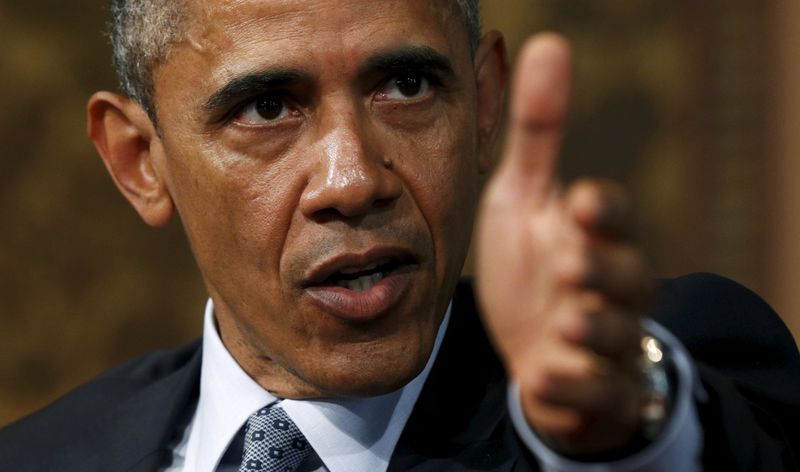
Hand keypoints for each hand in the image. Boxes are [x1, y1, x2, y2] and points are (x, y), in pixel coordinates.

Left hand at [475, 33, 654, 454]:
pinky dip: (573, 388)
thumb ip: (540, 131)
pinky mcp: (595, 388)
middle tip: (569, 264)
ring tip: (562, 325)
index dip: (602, 211)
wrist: (536, 344)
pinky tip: (541, 382)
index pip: (613, 217)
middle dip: (601, 269)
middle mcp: (611, 286)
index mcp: (594, 236)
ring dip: (594, 330)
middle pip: (626, 275)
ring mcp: (607, 341)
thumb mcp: (526, 196)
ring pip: (617, 336)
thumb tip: (548, 41)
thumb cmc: (534, 263)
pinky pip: (595, 392)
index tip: (579, 202)